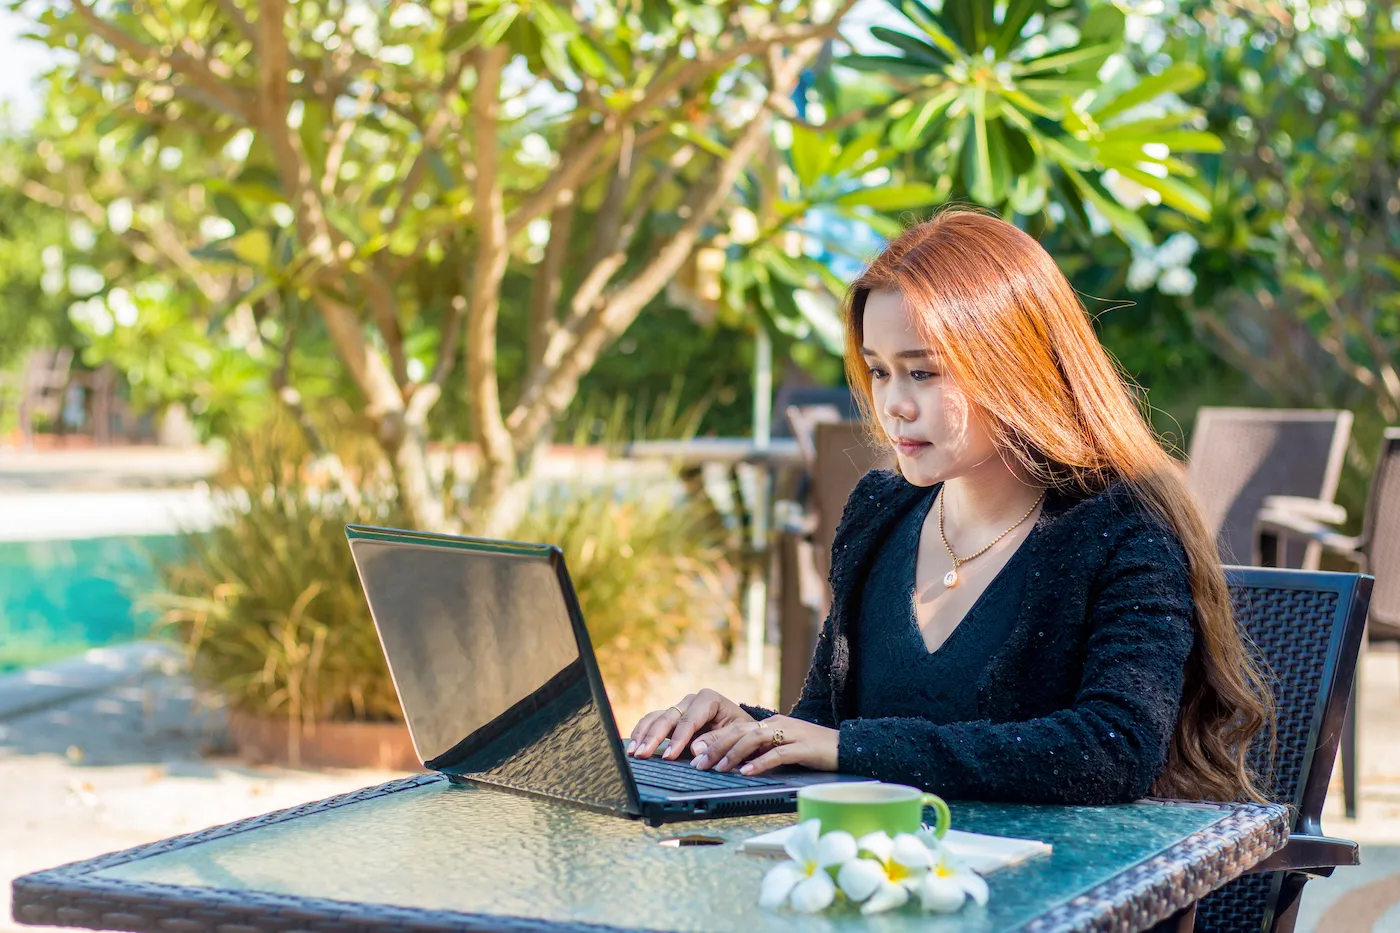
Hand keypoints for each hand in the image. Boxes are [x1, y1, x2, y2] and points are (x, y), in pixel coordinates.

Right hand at [626, 689, 753, 760]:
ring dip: (643, 734)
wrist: (742, 729)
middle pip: (668, 717)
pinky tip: (633, 745)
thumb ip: (717, 740)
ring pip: (656, 717)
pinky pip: (652, 721)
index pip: (689, 720)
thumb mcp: (737, 734)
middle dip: (654, 737)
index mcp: (709, 699)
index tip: (669, 756)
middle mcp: (690, 701)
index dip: (678, 739)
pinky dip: (642, 733)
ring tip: (634, 751)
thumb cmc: (741, 731)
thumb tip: (694, 749)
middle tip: (643, 754)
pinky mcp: (672, 719)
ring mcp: (679, 708)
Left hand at [691, 715, 838, 775]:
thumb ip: (763, 752)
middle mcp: (777, 725)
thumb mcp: (783, 748)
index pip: (736, 728)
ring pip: (754, 739)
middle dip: (716, 747)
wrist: (846, 746)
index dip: (714, 740)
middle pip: (739, 731)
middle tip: (699, 763)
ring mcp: (790, 734)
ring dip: (733, 754)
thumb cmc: (813, 750)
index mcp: (770, 724)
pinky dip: (759, 763)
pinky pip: (777, 753)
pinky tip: (747, 772)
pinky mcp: (803, 747)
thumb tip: (737, 764)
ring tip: (718, 768)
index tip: (696, 753)